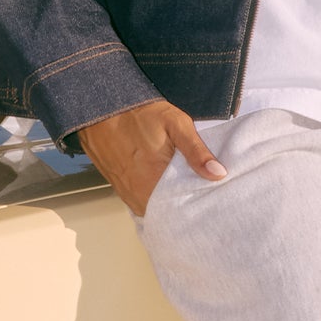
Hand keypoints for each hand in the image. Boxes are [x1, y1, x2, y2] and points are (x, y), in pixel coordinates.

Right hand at [78, 100, 226, 217]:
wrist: (101, 108)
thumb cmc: (139, 113)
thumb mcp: (176, 124)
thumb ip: (197, 151)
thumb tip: (218, 174)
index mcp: (156, 179)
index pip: (183, 208)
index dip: (197, 205)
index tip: (209, 200)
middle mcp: (139, 192)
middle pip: (168, 212)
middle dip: (184, 207)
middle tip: (198, 195)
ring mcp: (127, 192)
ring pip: (154, 209)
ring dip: (168, 205)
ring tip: (182, 192)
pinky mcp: (120, 188)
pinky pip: (141, 203)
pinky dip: (153, 200)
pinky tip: (163, 187)